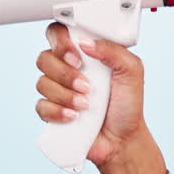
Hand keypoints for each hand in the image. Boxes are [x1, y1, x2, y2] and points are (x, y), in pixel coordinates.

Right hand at [35, 21, 147, 168]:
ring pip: (42, 83)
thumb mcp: (132, 71)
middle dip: (65, 73)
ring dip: (65, 95)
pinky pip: (40, 106)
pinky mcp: (51, 111)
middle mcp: (67, 69)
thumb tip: (86, 42)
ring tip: (86, 105)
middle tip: (87, 86)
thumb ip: (113, 50)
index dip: (60, 42)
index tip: (77, 57)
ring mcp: (57, 90)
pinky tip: (74, 117)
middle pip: (44, 58)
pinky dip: (57, 111)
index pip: (58, 34)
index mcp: (84, 54)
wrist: (123, 139)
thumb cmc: (128, 105)